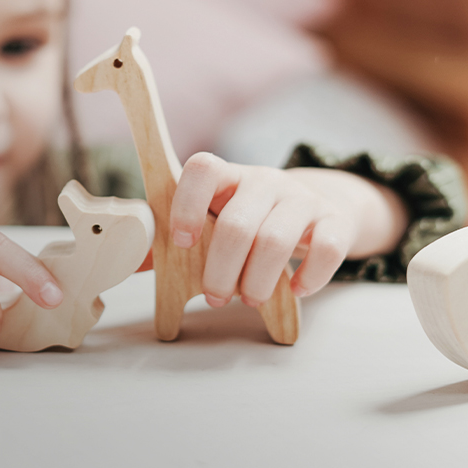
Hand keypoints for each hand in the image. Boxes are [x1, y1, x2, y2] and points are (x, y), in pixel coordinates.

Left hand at [169, 153, 407, 305]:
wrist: (316, 205)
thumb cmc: (250, 218)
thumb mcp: (215, 218)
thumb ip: (176, 237)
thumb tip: (133, 261)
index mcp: (226, 176)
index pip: (203, 169)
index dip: (187, 205)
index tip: (183, 242)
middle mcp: (264, 180)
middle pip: (238, 224)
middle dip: (222, 270)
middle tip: (216, 297)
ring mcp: (302, 198)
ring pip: (276, 241)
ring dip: (258, 281)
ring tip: (249, 298)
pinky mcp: (334, 221)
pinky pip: (327, 249)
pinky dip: (309, 277)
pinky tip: (295, 290)